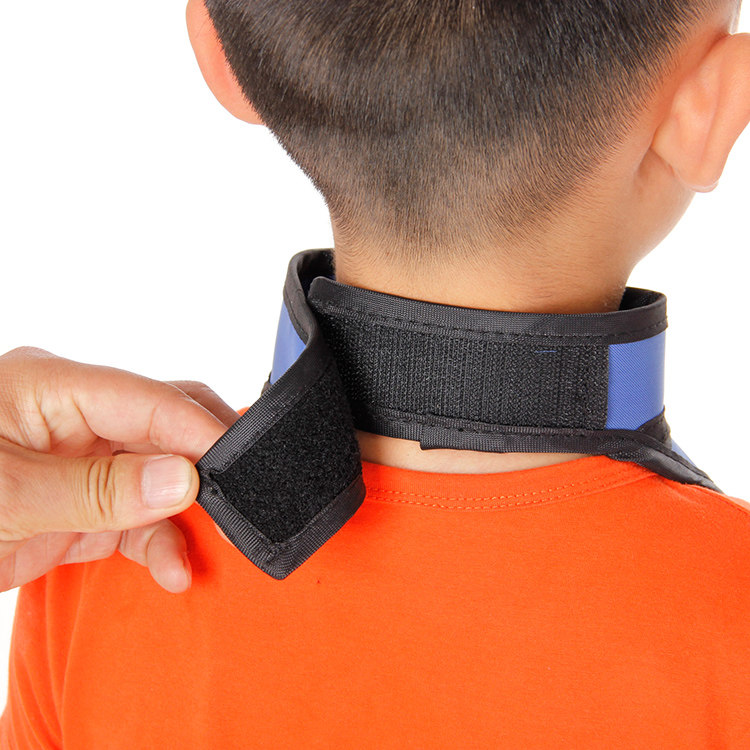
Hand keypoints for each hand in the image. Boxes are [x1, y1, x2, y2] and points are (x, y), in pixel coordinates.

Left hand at [0, 347, 235, 593]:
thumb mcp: (5, 496)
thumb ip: (95, 489)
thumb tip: (179, 478)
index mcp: (54, 388)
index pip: (147, 399)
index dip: (199, 429)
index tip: (242, 463)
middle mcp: (78, 418)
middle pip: (167, 424)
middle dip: (206, 463)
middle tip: (239, 502)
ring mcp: (84, 463)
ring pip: (163, 476)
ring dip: (188, 514)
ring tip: (209, 548)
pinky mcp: (84, 506)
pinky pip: (140, 518)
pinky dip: (162, 543)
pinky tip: (173, 567)